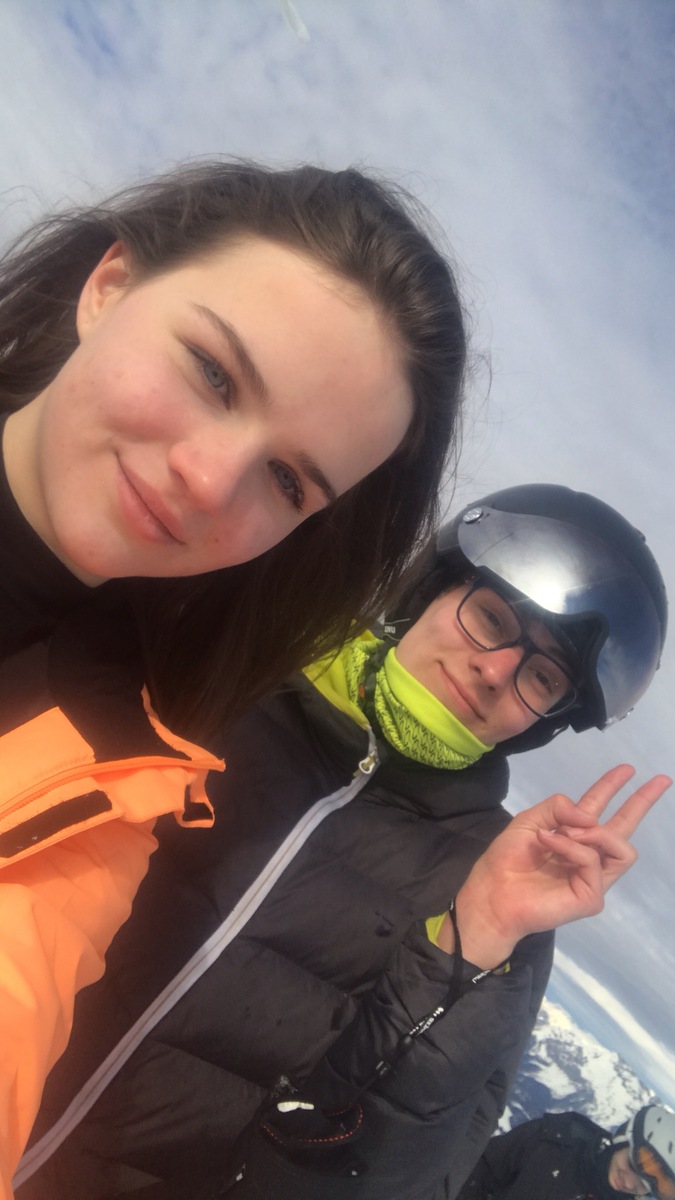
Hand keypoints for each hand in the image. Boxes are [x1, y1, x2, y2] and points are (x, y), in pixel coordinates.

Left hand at [446, 765, 670, 968]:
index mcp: (572, 835)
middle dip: (642, 802)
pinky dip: (571, 847)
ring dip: (596, 831)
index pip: (598, 808)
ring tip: (566, 832)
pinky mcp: (591, 896)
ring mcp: (593, 877)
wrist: (492, 893)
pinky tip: (550, 845)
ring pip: (621, 846)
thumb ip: (558, 808)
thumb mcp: (530, 821)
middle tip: (662, 781)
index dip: (611, 786)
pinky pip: (592, 860)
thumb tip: (589, 815)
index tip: (628, 769)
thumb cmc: (507, 860)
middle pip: (625, 827)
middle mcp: (587, 855)